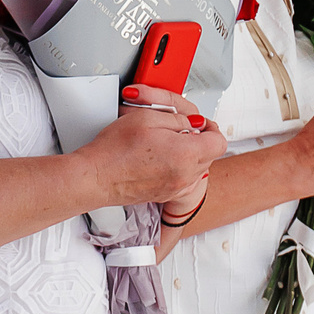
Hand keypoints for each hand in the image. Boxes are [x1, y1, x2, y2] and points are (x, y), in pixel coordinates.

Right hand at [86, 85, 224, 207]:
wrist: (95, 178)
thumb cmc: (114, 150)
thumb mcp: (148, 117)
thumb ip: (178, 119)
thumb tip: (191, 124)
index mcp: (186, 153)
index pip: (219, 141)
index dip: (211, 128)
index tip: (201, 124)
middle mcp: (185, 175)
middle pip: (209, 155)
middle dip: (199, 140)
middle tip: (179, 130)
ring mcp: (175, 188)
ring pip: (197, 168)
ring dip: (188, 155)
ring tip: (166, 145)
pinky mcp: (165, 195)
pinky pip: (183, 180)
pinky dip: (178, 168)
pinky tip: (159, 160)